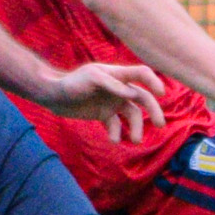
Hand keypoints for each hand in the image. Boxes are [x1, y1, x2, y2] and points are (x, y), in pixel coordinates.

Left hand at [40, 62, 166, 143]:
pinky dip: (117, 133)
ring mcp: (112, 102)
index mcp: (116, 74)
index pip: (141, 73)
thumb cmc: (71, 83)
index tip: (161, 93)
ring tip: (135, 141)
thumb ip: (112, 84)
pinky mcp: (104, 115)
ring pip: (132, 115)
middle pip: (143, 97)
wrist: (53, 96)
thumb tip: (131, 93)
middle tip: (160, 124)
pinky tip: (113, 140)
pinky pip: (116, 125)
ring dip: (136, 127)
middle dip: (153, 110)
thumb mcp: (91, 79)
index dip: (153, 81)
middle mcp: (118, 88)